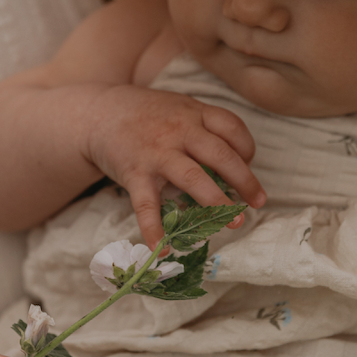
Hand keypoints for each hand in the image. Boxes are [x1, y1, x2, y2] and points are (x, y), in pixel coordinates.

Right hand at [83, 85, 265, 245]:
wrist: (99, 112)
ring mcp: (157, 152)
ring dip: (217, 202)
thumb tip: (238, 162)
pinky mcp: (135, 173)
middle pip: (221, 155)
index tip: (249, 165)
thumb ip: (205, 128)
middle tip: (258, 203)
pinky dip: (154, 229)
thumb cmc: (147, 114)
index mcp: (194, 112)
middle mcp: (179, 130)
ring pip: (193, 178)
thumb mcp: (180, 108)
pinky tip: (164, 248)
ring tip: (234, 223)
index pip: (232, 128)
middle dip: (244, 181)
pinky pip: (147, 205)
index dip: (247, 149)